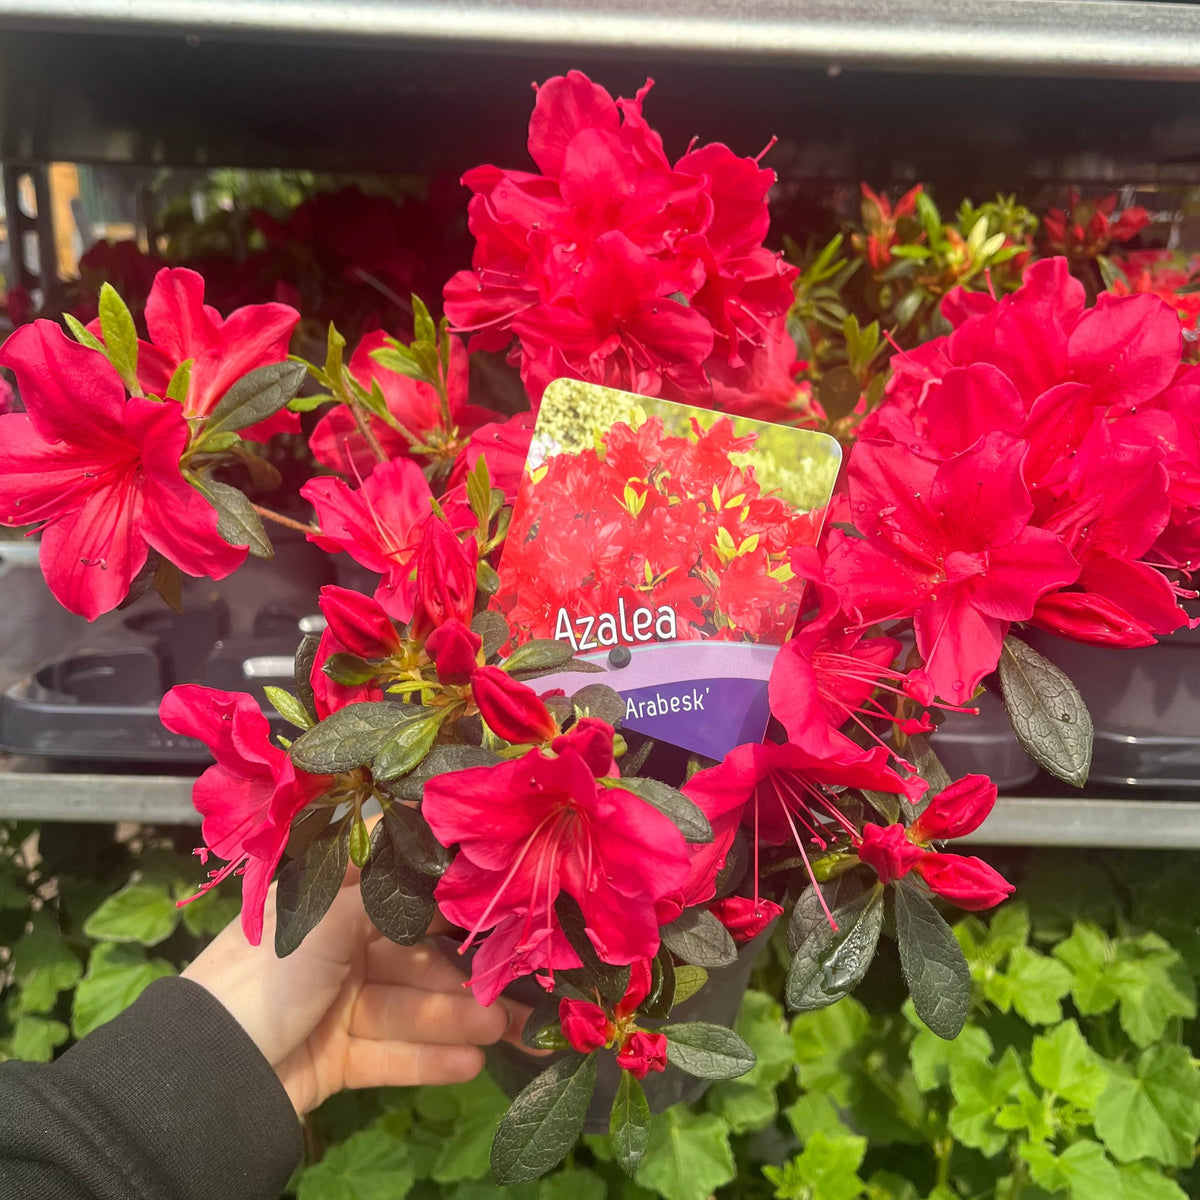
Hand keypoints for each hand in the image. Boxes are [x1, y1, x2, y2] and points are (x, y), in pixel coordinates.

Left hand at [182, 871, 528, 1114]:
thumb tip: (428, 847)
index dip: (442, 899)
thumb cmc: (263, 978)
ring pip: (410, 1007)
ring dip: (458, 1017)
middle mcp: (334, 951)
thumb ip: (381, 891)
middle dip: (463, 973)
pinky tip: (472, 1061)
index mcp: (323, 908)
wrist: (206, 1074)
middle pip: (411, 957)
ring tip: (505, 1027)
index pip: (393, 894)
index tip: (494, 903)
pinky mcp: (338, 1057)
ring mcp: (337, 1006)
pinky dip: (431, 1058)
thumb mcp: (323, 921)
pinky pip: (393, 1054)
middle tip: (516, 984)